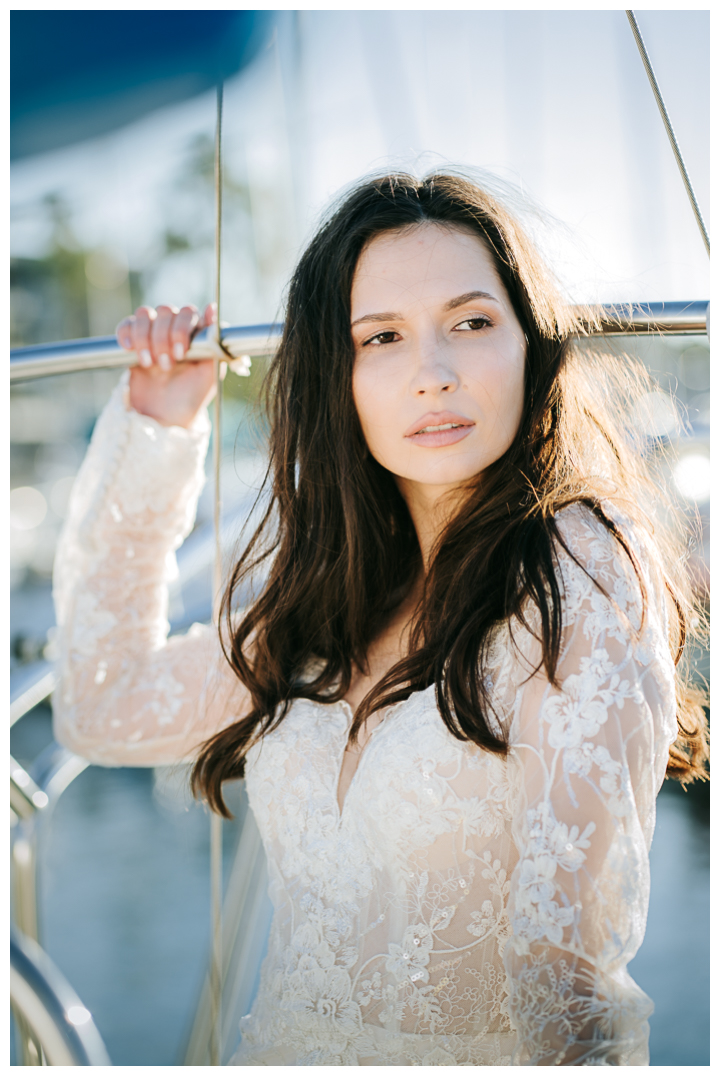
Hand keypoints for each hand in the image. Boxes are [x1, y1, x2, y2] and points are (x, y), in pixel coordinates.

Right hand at [116, 303, 216, 428]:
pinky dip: (126, 334)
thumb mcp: (209, 375)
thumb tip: (212, 308)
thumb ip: (213, 345)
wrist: (163, 416)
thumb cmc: (190, 396)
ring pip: (145, 314)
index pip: (188, 313)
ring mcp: (153, 332)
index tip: (180, 353)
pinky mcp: (133, 340)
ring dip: (145, 338)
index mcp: (195, 333)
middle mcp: (175, 328)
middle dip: (163, 338)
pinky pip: (126, 324)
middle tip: (166, 365)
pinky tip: (130, 350)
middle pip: (166, 311)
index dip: (182, 329)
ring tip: (150, 364)